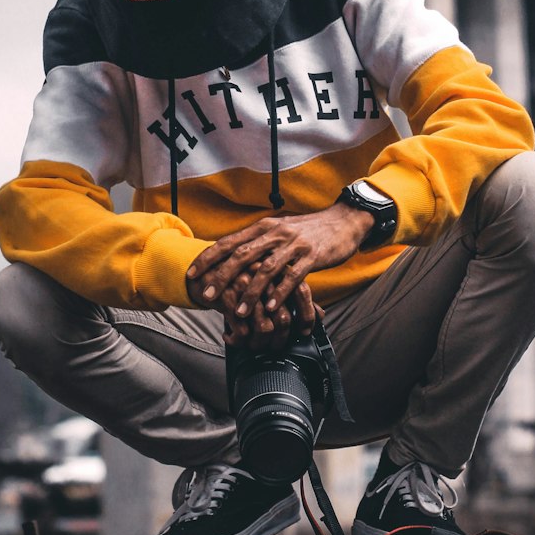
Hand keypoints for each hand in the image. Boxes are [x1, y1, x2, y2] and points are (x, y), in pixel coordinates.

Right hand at [186, 268, 312, 349]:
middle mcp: (265, 275)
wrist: (204, 267)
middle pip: (284, 318)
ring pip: (264, 328)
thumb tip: (321, 314)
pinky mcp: (227, 296)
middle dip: (280, 341)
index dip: (307, 316)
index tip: (304, 332)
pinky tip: (232, 338)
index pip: (302, 293)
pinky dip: (238, 340)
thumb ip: (295, 295)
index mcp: (277, 267)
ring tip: (252, 346)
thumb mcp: (269, 280)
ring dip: (258, 345)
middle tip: (273, 348)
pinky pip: (241, 331)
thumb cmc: (241, 277)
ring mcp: (246, 285)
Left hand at [187, 203, 372, 347]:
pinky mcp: (312, 255)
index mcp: (263, 227)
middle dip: (221, 277)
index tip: (191, 274)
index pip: (229, 242)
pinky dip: (280, 293)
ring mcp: (294, 244)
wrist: (343, 221)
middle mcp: (275, 233)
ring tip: (239, 312)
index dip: (208, 258)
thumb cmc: (307, 231)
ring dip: (251, 293)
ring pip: (266, 269)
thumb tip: (230, 256)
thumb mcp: (278, 230)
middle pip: (241, 255)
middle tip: (207, 296)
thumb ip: (257, 242)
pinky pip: (293, 277)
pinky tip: (272, 308)